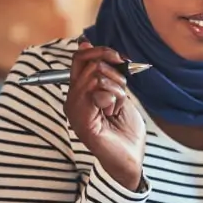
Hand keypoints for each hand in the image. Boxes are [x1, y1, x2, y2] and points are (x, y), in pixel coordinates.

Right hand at [63, 38, 145, 189]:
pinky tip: (113, 112)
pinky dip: (114, 97)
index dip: (102, 52)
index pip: (80, 58)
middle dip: (113, 68)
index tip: (121, 60)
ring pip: (95, 74)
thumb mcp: (117, 93)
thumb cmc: (125, 130)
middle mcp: (72, 100)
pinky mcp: (82, 119)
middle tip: (122, 88)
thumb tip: (85, 43)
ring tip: (118, 105)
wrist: (130, 159)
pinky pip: (98, 90)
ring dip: (117, 86)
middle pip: (87, 61)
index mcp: (79, 93)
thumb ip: (105, 73)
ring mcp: (75, 110)